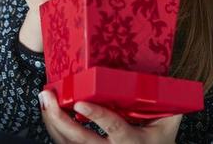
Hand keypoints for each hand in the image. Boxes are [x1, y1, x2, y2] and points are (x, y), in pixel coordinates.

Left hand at [39, 90, 181, 143]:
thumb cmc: (158, 142)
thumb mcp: (167, 124)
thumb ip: (167, 101)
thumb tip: (167, 74)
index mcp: (133, 142)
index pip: (113, 128)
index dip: (96, 116)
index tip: (80, 104)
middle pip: (80, 140)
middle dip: (59, 119)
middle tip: (48, 97)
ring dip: (52, 122)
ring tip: (44, 99)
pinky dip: (54, 128)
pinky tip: (48, 111)